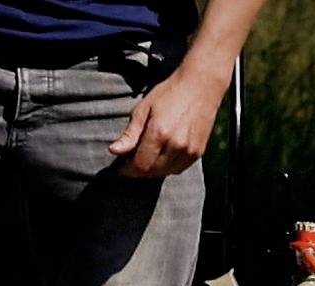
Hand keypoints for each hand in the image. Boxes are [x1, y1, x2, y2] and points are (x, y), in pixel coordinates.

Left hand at [108, 65, 228, 177]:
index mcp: (159, 133)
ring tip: (145, 156)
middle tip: (130, 160)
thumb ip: (129, 134)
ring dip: (152, 170)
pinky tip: (161, 156)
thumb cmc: (169, 94)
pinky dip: (167, 167)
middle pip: (151, 171)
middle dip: (137, 170)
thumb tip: (113, 151)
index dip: (126, 169)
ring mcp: (190, 150)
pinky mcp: (199, 151)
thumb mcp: (143, 110)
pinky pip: (178, 169)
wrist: (202, 84)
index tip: (120, 166)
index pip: (139, 165)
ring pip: (165, 172)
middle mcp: (176, 145)